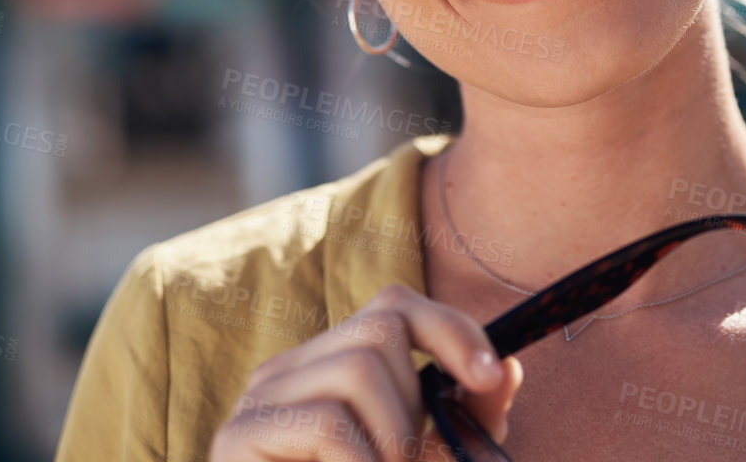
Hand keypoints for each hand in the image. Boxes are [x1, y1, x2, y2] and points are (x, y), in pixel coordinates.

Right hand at [211, 283, 523, 461]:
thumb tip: (508, 369)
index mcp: (329, 367)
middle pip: (380, 327)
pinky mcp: (237, 438)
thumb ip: (468, 421)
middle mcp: (290, 370)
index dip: (450, 329)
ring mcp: (258, 400)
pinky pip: (326, 420)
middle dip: (414, 401)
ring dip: (392, 440)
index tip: (488, 378)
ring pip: (357, 370)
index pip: (394, 305)